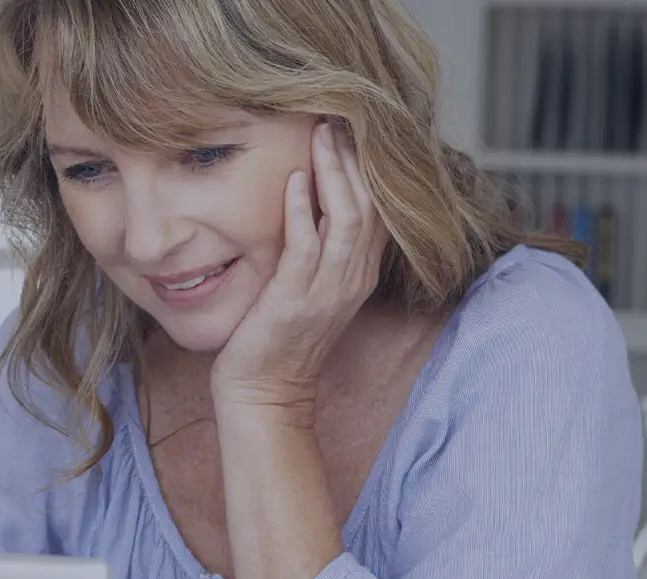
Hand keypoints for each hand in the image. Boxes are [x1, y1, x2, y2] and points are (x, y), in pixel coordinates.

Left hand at [211, 120, 390, 413]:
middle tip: (338, 116)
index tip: (355, 128)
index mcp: (358, 274)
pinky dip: (301, 211)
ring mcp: (327, 291)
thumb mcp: (312, 286)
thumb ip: (321, 247)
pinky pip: (306, 248)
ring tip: (321, 136)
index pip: (381, 210)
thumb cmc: (280, 336)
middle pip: (370, 206)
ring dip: (334, 174)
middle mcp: (351, 280)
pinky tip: (293, 181)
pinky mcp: (294, 301)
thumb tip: (312, 197)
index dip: (372, 168)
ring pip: (347, 221)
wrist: (265, 393)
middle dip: (356, 159)